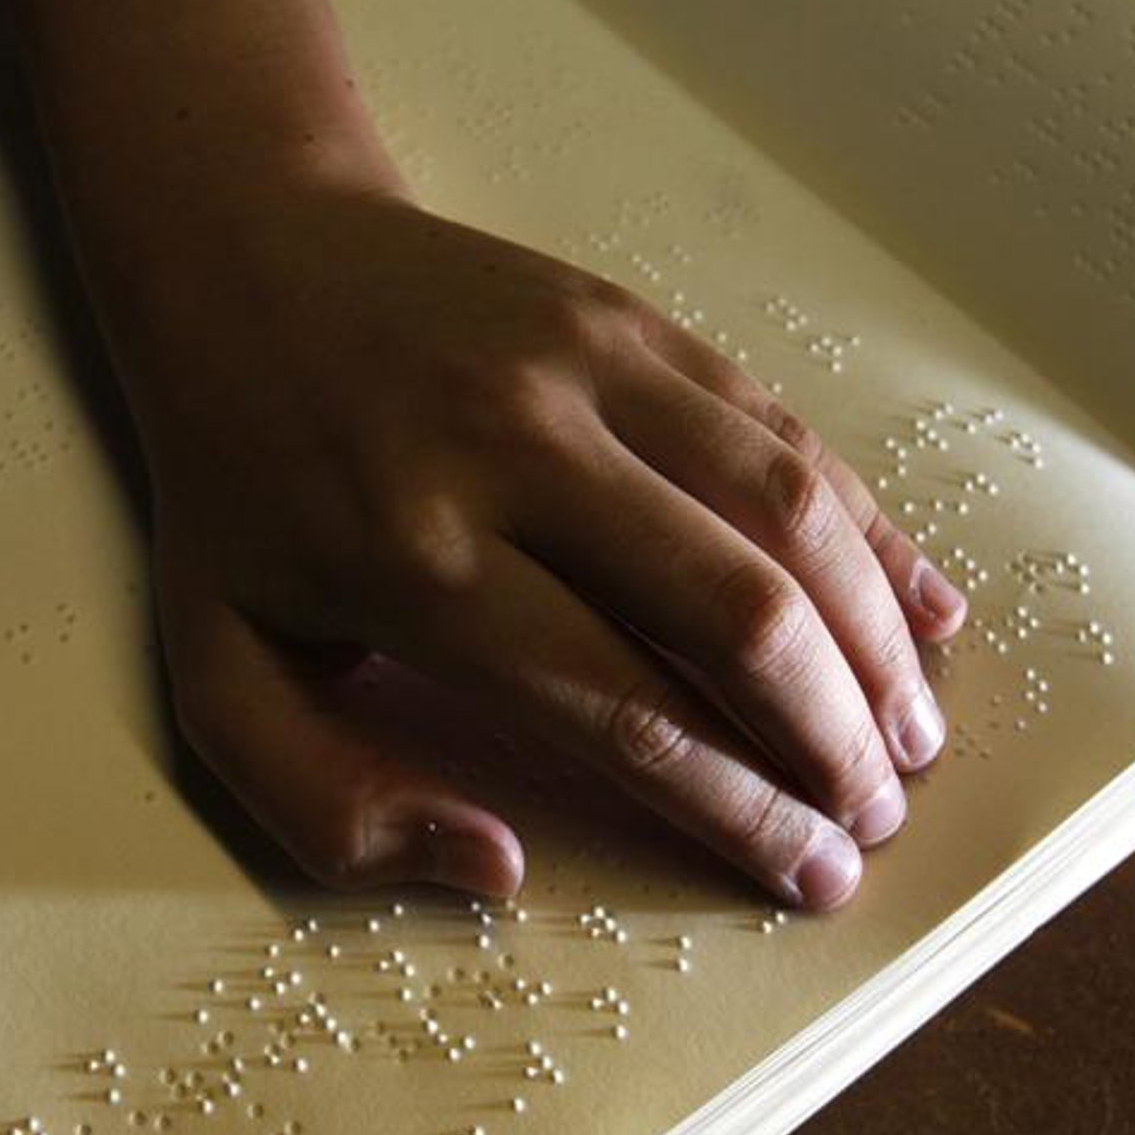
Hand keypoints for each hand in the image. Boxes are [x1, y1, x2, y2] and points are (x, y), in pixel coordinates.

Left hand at [113, 173, 967, 911]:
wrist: (245, 256)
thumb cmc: (236, 489)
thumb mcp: (215, 672)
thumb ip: (328, 806)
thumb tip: (499, 869)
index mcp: (416, 561)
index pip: (622, 709)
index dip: (737, 811)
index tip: (811, 877)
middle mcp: (519, 454)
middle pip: (734, 612)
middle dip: (833, 737)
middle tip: (877, 817)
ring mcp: (589, 367)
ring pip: (786, 511)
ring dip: (875, 638)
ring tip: (914, 737)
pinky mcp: (634, 319)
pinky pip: (783, 429)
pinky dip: (866, 526)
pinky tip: (919, 605)